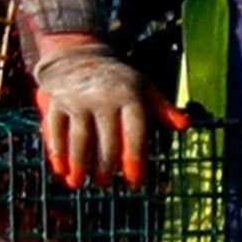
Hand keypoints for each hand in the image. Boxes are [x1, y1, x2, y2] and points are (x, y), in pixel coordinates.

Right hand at [32, 35, 151, 188]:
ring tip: (79, 183)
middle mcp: (103, 98)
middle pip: (106, 139)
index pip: (134, 131)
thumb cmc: (119, 81)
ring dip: (78, 163)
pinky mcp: (56, 103)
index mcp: (129, 96)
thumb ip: (163, 110)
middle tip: (104, 184)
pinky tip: (60, 170)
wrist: (79, 57)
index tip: (134, 181)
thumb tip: (186, 125)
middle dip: (104, 165)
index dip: (135, 158)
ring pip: (79, 137)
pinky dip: (57, 152)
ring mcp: (77, 100)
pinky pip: (55, 130)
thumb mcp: (144, 89)